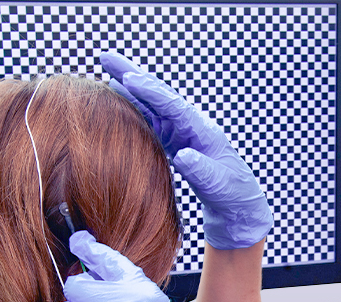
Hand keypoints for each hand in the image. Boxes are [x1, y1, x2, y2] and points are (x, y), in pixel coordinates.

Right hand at [100, 51, 272, 249]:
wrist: (237, 206)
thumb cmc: (232, 195)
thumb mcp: (219, 185)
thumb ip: (201, 171)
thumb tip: (183, 156)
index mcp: (203, 132)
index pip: (174, 106)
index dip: (151, 92)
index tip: (128, 79)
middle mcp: (191, 125)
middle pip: (159, 95)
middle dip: (132, 74)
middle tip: (106, 56)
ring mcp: (182, 132)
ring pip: (151, 105)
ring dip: (128, 87)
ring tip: (104, 69)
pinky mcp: (174, 141)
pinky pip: (151, 120)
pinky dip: (133, 108)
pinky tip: (116, 100)